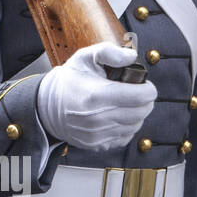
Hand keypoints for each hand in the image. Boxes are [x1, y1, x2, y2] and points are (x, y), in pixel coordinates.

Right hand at [36, 42, 157, 152]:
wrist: (47, 106)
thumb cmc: (69, 81)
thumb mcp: (84, 57)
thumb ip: (109, 52)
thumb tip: (131, 57)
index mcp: (97, 95)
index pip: (141, 97)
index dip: (148, 89)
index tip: (144, 84)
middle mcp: (98, 118)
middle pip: (141, 112)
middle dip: (144, 101)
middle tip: (136, 92)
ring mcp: (97, 134)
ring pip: (135, 125)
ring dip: (136, 114)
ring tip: (125, 103)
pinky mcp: (97, 144)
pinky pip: (125, 137)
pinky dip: (126, 126)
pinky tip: (116, 116)